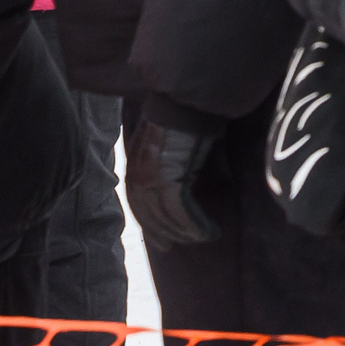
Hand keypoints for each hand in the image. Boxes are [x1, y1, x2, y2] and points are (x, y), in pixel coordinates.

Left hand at [125, 118, 219, 250]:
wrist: (186, 99)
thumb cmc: (184, 116)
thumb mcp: (170, 144)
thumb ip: (172, 166)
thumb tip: (186, 184)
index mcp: (135, 167)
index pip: (139, 205)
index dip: (150, 224)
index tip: (160, 239)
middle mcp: (139, 176)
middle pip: (150, 215)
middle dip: (164, 233)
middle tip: (176, 247)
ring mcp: (153, 179)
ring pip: (167, 217)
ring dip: (185, 232)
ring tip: (201, 239)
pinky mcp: (171, 179)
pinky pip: (183, 212)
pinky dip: (196, 225)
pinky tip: (209, 233)